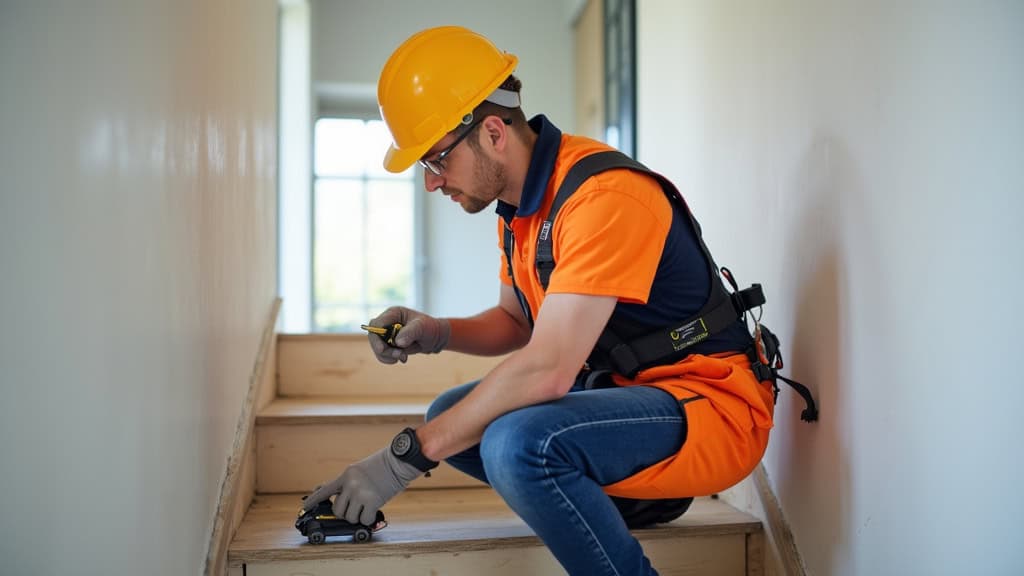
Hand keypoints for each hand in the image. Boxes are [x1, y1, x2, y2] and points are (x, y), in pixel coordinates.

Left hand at [302, 446, 422, 525]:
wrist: (398, 462)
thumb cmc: (381, 466)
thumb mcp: (358, 470)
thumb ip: (346, 482)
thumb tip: (332, 493)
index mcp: (346, 475)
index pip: (325, 490)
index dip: (313, 500)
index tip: (304, 507)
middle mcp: (350, 484)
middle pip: (337, 510)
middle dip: (345, 512)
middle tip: (355, 508)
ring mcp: (361, 493)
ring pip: (350, 517)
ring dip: (358, 516)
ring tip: (367, 506)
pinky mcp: (372, 501)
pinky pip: (364, 519)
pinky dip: (369, 519)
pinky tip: (374, 509)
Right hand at [367, 306, 450, 363]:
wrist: (434, 338)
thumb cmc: (429, 328)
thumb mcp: (422, 327)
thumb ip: (410, 332)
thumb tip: (397, 342)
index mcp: (393, 314)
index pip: (376, 324)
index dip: (376, 336)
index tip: (382, 348)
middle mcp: (387, 323)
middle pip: (374, 338)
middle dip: (383, 349)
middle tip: (398, 356)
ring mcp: (386, 335)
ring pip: (377, 348)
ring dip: (388, 356)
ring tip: (404, 357)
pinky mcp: (389, 345)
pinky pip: (382, 355)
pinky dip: (390, 359)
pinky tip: (402, 358)